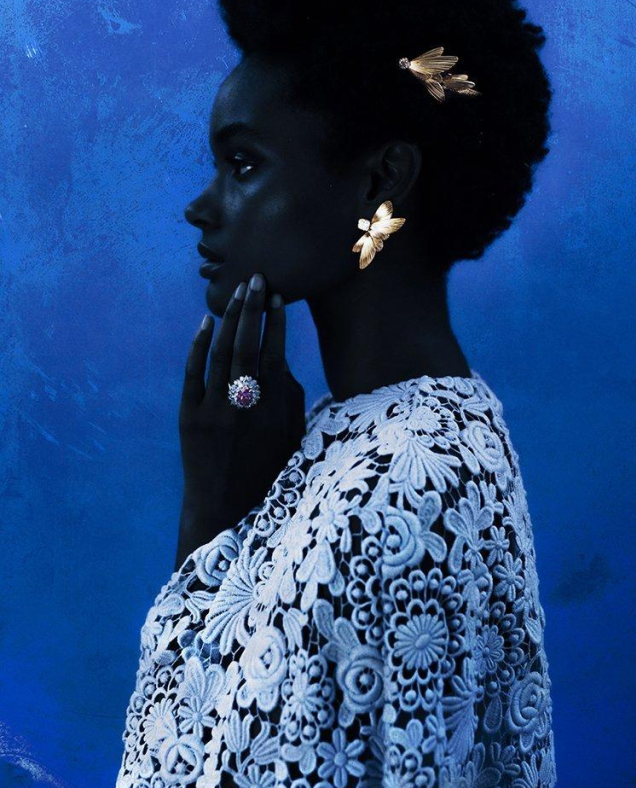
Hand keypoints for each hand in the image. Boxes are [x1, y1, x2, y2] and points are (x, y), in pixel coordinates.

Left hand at [177, 273, 305, 556]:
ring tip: (236, 293)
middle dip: (252, 307)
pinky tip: (205, 323)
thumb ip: (293, 399)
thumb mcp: (294, 438)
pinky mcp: (189, 417)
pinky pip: (193, 373)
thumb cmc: (268, 472)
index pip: (276, 352)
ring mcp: (214, 409)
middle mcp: (245, 404)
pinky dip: (199, 346)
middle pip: (248, 344)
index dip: (276, 321)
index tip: (278, 295)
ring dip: (230, 318)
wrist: (226, 509)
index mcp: (275, 409)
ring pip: (222, 352)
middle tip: (255, 278)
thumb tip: (283, 363)